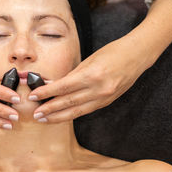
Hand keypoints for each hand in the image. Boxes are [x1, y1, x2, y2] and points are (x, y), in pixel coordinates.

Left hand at [29, 36, 151, 122]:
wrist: (137, 56)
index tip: (33, 96)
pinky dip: (73, 113)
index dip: (46, 93)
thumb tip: (53, 85)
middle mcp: (98, 89)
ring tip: (45, 119)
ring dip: (59, 116)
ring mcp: (104, 97)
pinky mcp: (107, 102)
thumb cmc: (112, 52)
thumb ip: (72, 75)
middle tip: (36, 115)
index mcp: (92, 75)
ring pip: (77, 111)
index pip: (63, 87)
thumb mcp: (89, 60)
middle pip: (68, 102)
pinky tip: (62, 116)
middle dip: (50, 110)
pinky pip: (86, 110)